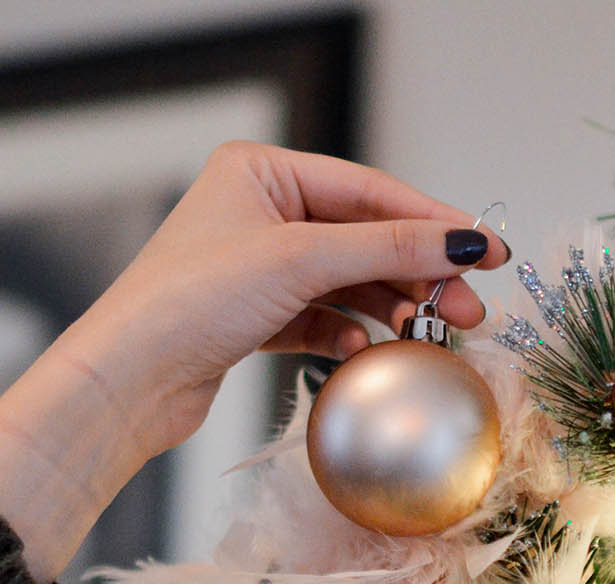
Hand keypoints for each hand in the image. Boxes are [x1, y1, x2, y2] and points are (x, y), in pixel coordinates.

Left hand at [0, 142, 508, 582]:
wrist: (126, 381)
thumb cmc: (190, 302)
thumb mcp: (301, 261)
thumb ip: (389, 248)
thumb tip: (464, 241)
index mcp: (260, 171)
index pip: (369, 190)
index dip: (433, 221)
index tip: (488, 250)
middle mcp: (258, 212)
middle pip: (364, 238)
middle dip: (418, 273)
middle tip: (468, 309)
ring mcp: (256, 267)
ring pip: (348, 282)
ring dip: (390, 308)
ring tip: (430, 334)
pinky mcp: (253, 319)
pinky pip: (322, 319)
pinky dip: (348, 334)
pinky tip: (363, 351)